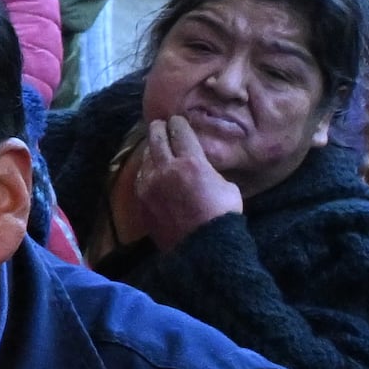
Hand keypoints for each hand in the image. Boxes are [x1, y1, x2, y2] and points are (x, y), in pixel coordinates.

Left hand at [115, 108, 242, 246]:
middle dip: (159, 128)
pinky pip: (141, 176)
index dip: (178, 123)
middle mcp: (166, 168)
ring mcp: (150, 184)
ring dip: (152, 148)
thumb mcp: (227, 186)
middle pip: (157, 137)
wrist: (203, 248)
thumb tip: (202, 168)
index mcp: (191, 161)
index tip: (177, 120)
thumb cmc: (222, 216)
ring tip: (156, 146)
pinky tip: (150, 169)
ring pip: (146, 156)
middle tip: (161, 125)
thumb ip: (210, 171)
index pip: (180, 130)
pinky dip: (146, 169)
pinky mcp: (142, 200)